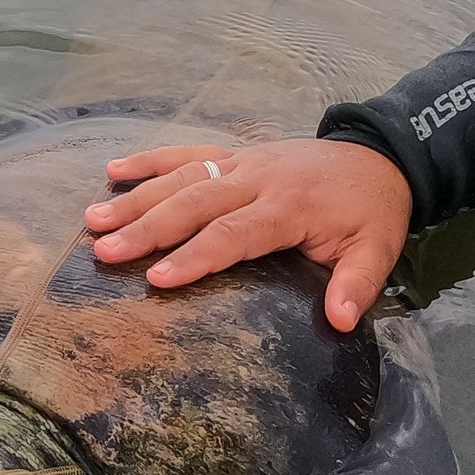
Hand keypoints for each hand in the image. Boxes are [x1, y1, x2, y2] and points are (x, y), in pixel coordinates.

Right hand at [84, 137, 413, 332]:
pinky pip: (188, 153)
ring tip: (92, 220)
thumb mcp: (378, 250)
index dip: (195, 256)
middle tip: (104, 252)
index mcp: (289, 206)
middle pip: (195, 203)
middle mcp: (259, 178)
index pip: (234, 233)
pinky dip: (150, 160)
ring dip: (136, 198)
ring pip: (182, 177)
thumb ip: (358, 284)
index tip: (157, 278)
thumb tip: (341, 321)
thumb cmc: (372, 213)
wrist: (381, 157)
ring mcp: (244, 162)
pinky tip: (113, 173)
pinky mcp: (237, 154)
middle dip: (147, 229)